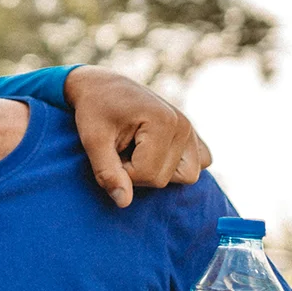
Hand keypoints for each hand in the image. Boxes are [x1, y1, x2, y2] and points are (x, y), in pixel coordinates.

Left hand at [65, 66, 211, 207]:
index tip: (110, 152)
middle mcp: (184, 126)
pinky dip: (176, 165)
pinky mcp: (193, 137)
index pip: (148, 175)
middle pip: (164, 179)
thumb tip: (124, 203)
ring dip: (156, 171)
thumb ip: (107, 172)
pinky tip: (154, 152)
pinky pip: (198, 164)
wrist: (103, 87)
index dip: (122, 172)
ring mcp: (192, 131)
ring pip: (186, 177)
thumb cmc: (95, 111)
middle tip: (121, 149)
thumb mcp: (93, 141)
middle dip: (136, 173)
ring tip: (137, 151)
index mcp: (164, 121)